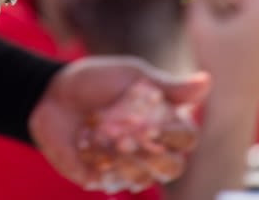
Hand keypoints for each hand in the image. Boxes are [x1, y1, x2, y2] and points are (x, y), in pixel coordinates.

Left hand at [28, 56, 209, 190]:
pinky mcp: (102, 177)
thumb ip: (167, 85)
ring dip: (133, 160)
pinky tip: (96, 147)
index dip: (177, 134)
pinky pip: (118, 183)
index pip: (187, 138)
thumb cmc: (94, 81)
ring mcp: (125, 165)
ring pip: (148, 178)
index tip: (157, 120)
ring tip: (114, 138)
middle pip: (174, 167)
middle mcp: (147, 147)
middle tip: (136, 134)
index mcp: (160, 121)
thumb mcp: (131, 75)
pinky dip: (110, 166)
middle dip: (158, 153)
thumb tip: (207, 80)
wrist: (51, 94)